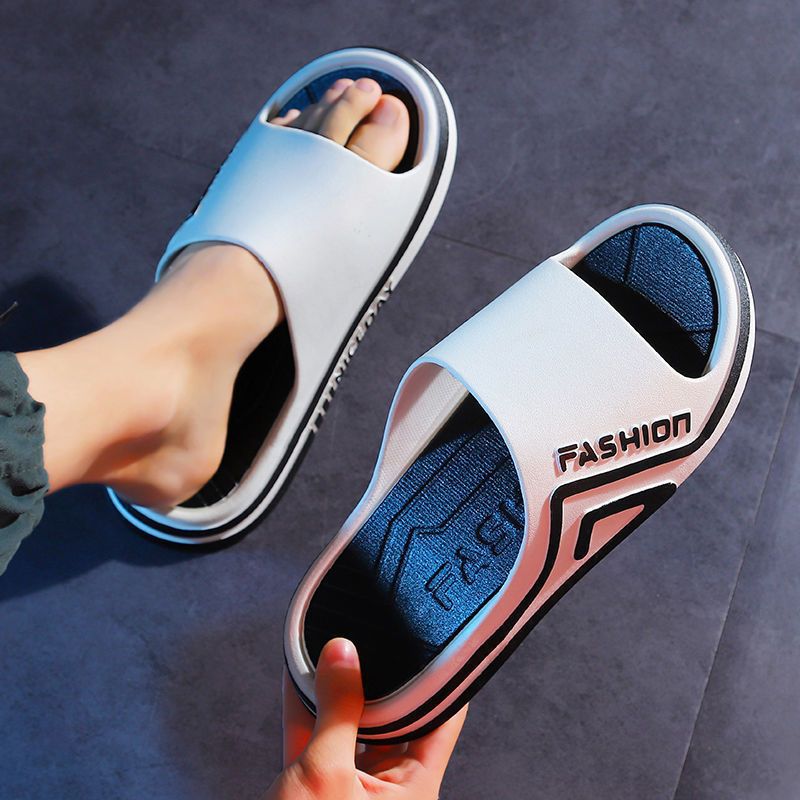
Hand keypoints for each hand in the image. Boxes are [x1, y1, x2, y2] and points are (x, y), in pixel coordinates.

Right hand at [266, 638, 467, 798]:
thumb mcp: (325, 774)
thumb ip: (337, 709)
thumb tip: (342, 652)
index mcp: (414, 789)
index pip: (441, 717)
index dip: (440, 675)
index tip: (432, 636)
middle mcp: (389, 786)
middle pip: (392, 716)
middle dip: (378, 676)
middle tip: (370, 632)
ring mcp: (352, 787)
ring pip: (351, 724)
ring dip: (336, 689)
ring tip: (332, 646)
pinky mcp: (318, 789)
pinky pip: (317, 738)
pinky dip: (307, 709)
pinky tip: (299, 675)